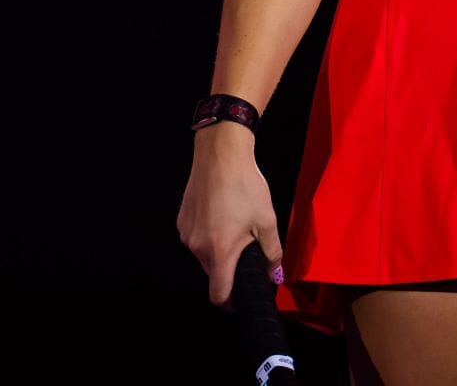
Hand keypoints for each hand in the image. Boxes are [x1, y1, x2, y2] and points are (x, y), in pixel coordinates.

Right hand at [177, 123, 284, 306]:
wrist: (220, 155)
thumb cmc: (245, 185)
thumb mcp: (266, 219)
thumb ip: (272, 252)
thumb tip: (275, 274)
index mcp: (220, 251)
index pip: (218, 295)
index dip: (231, 301)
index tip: (242, 296)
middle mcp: (197, 247)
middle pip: (213, 274)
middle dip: (229, 269)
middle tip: (247, 248)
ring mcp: (187, 234)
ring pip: (204, 255)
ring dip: (218, 250)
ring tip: (235, 226)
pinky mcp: (181, 221)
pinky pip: (196, 238)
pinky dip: (208, 235)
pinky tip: (221, 215)